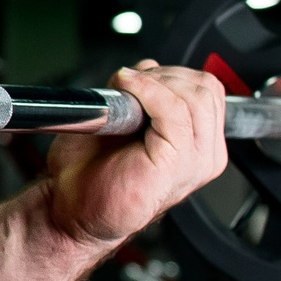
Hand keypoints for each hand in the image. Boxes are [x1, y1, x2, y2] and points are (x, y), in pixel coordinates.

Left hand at [43, 61, 227, 245]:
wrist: (71, 211)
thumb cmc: (92, 176)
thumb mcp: (125, 123)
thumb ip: (144, 95)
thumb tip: (150, 69)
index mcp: (199, 146)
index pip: (208, 91)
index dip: (173, 75)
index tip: (139, 77)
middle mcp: (205, 155)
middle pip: (207, 89)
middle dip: (167, 74)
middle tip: (131, 82)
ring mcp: (195, 162)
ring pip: (196, 96)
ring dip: (156, 81)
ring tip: (126, 87)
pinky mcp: (178, 163)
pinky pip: (176, 111)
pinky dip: (149, 91)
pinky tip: (128, 88)